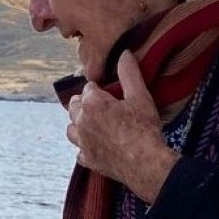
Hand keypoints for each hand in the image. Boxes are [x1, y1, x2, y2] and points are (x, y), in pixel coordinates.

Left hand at [66, 51, 179, 202]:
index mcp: (92, 103)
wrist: (147, 164)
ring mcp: (82, 143)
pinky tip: (97, 146)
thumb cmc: (144, 130)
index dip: (100, 89)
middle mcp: (82, 122)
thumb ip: (129, 74)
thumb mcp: (141, 97)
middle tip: (103, 106)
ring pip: (71, 129)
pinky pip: (79, 151)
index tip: (110, 94)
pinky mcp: (88, 160)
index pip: (88, 88)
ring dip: (79, 124)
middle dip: (85, 103)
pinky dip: (85, 147)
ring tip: (94, 124)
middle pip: (74, 106)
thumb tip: (124, 53)